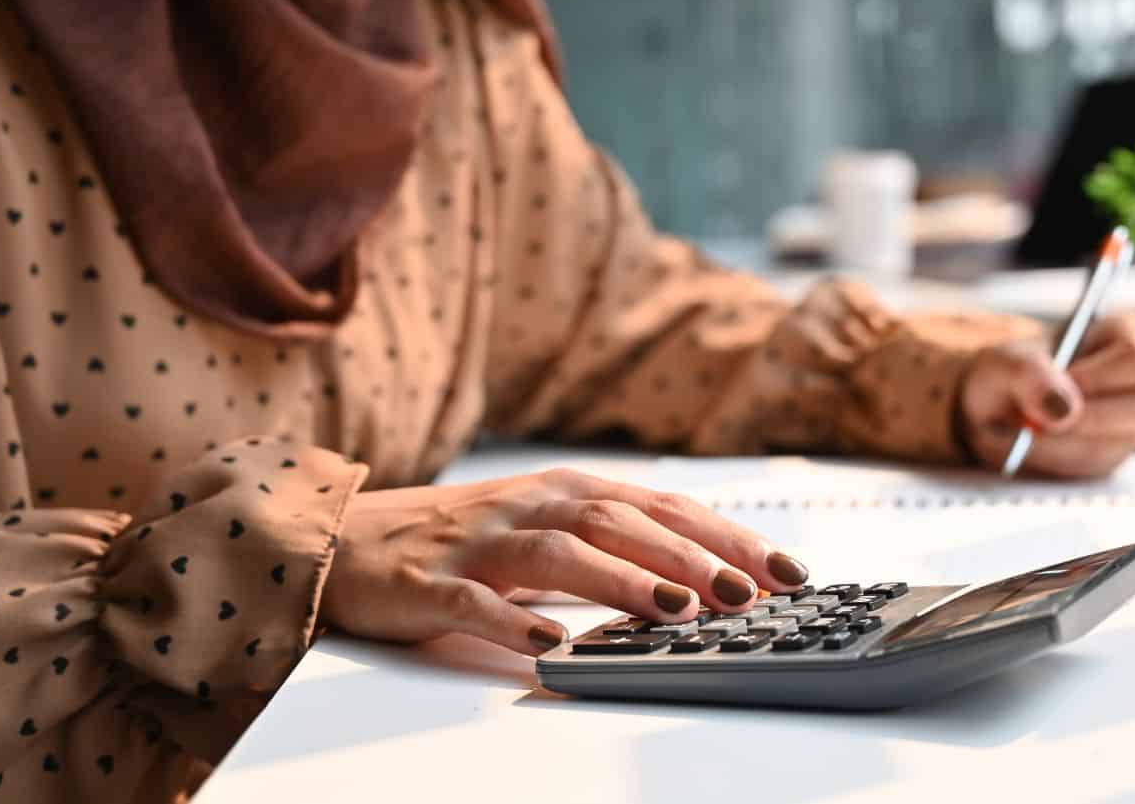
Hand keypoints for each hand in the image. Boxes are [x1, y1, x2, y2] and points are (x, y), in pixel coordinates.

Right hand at [318, 469, 811, 654]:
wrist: (349, 541)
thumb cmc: (467, 539)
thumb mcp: (550, 529)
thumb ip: (619, 546)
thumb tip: (712, 580)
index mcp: (567, 491)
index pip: (663, 508)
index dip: (727, 537)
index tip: (785, 570)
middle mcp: (531, 505)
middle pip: (620, 521)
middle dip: (690, 557)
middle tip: (745, 593)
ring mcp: (479, 541)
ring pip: (559, 554)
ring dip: (622, 581)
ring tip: (673, 609)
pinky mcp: (429, 582)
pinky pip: (474, 602)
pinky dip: (513, 621)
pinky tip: (548, 643)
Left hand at [957, 313, 1134, 476]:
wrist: (994, 408)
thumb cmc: (1009, 372)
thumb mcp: (1004, 362)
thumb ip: (1029, 374)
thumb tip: (1063, 409)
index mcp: (1127, 337)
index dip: (1102, 375)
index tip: (1064, 380)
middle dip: (1094, 418)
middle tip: (1042, 420)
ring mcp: (1133, 425)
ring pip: (1116, 446)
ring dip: (1060, 445)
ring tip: (1021, 431)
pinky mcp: (1113, 459)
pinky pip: (1094, 472)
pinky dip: (1053, 463)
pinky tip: (1028, 447)